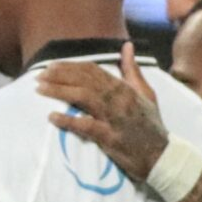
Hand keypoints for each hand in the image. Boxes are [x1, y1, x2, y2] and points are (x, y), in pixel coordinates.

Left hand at [36, 41, 168, 180]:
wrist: (162, 156)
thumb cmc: (151, 125)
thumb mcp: (146, 93)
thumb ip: (132, 70)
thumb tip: (127, 46)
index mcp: (125, 88)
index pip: (94, 71)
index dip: (71, 67)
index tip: (51, 66)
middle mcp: (120, 99)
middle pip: (86, 81)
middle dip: (60, 76)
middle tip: (39, 75)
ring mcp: (116, 118)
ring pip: (85, 98)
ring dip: (60, 92)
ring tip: (40, 89)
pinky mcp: (111, 137)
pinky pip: (87, 126)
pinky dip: (69, 120)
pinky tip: (52, 117)